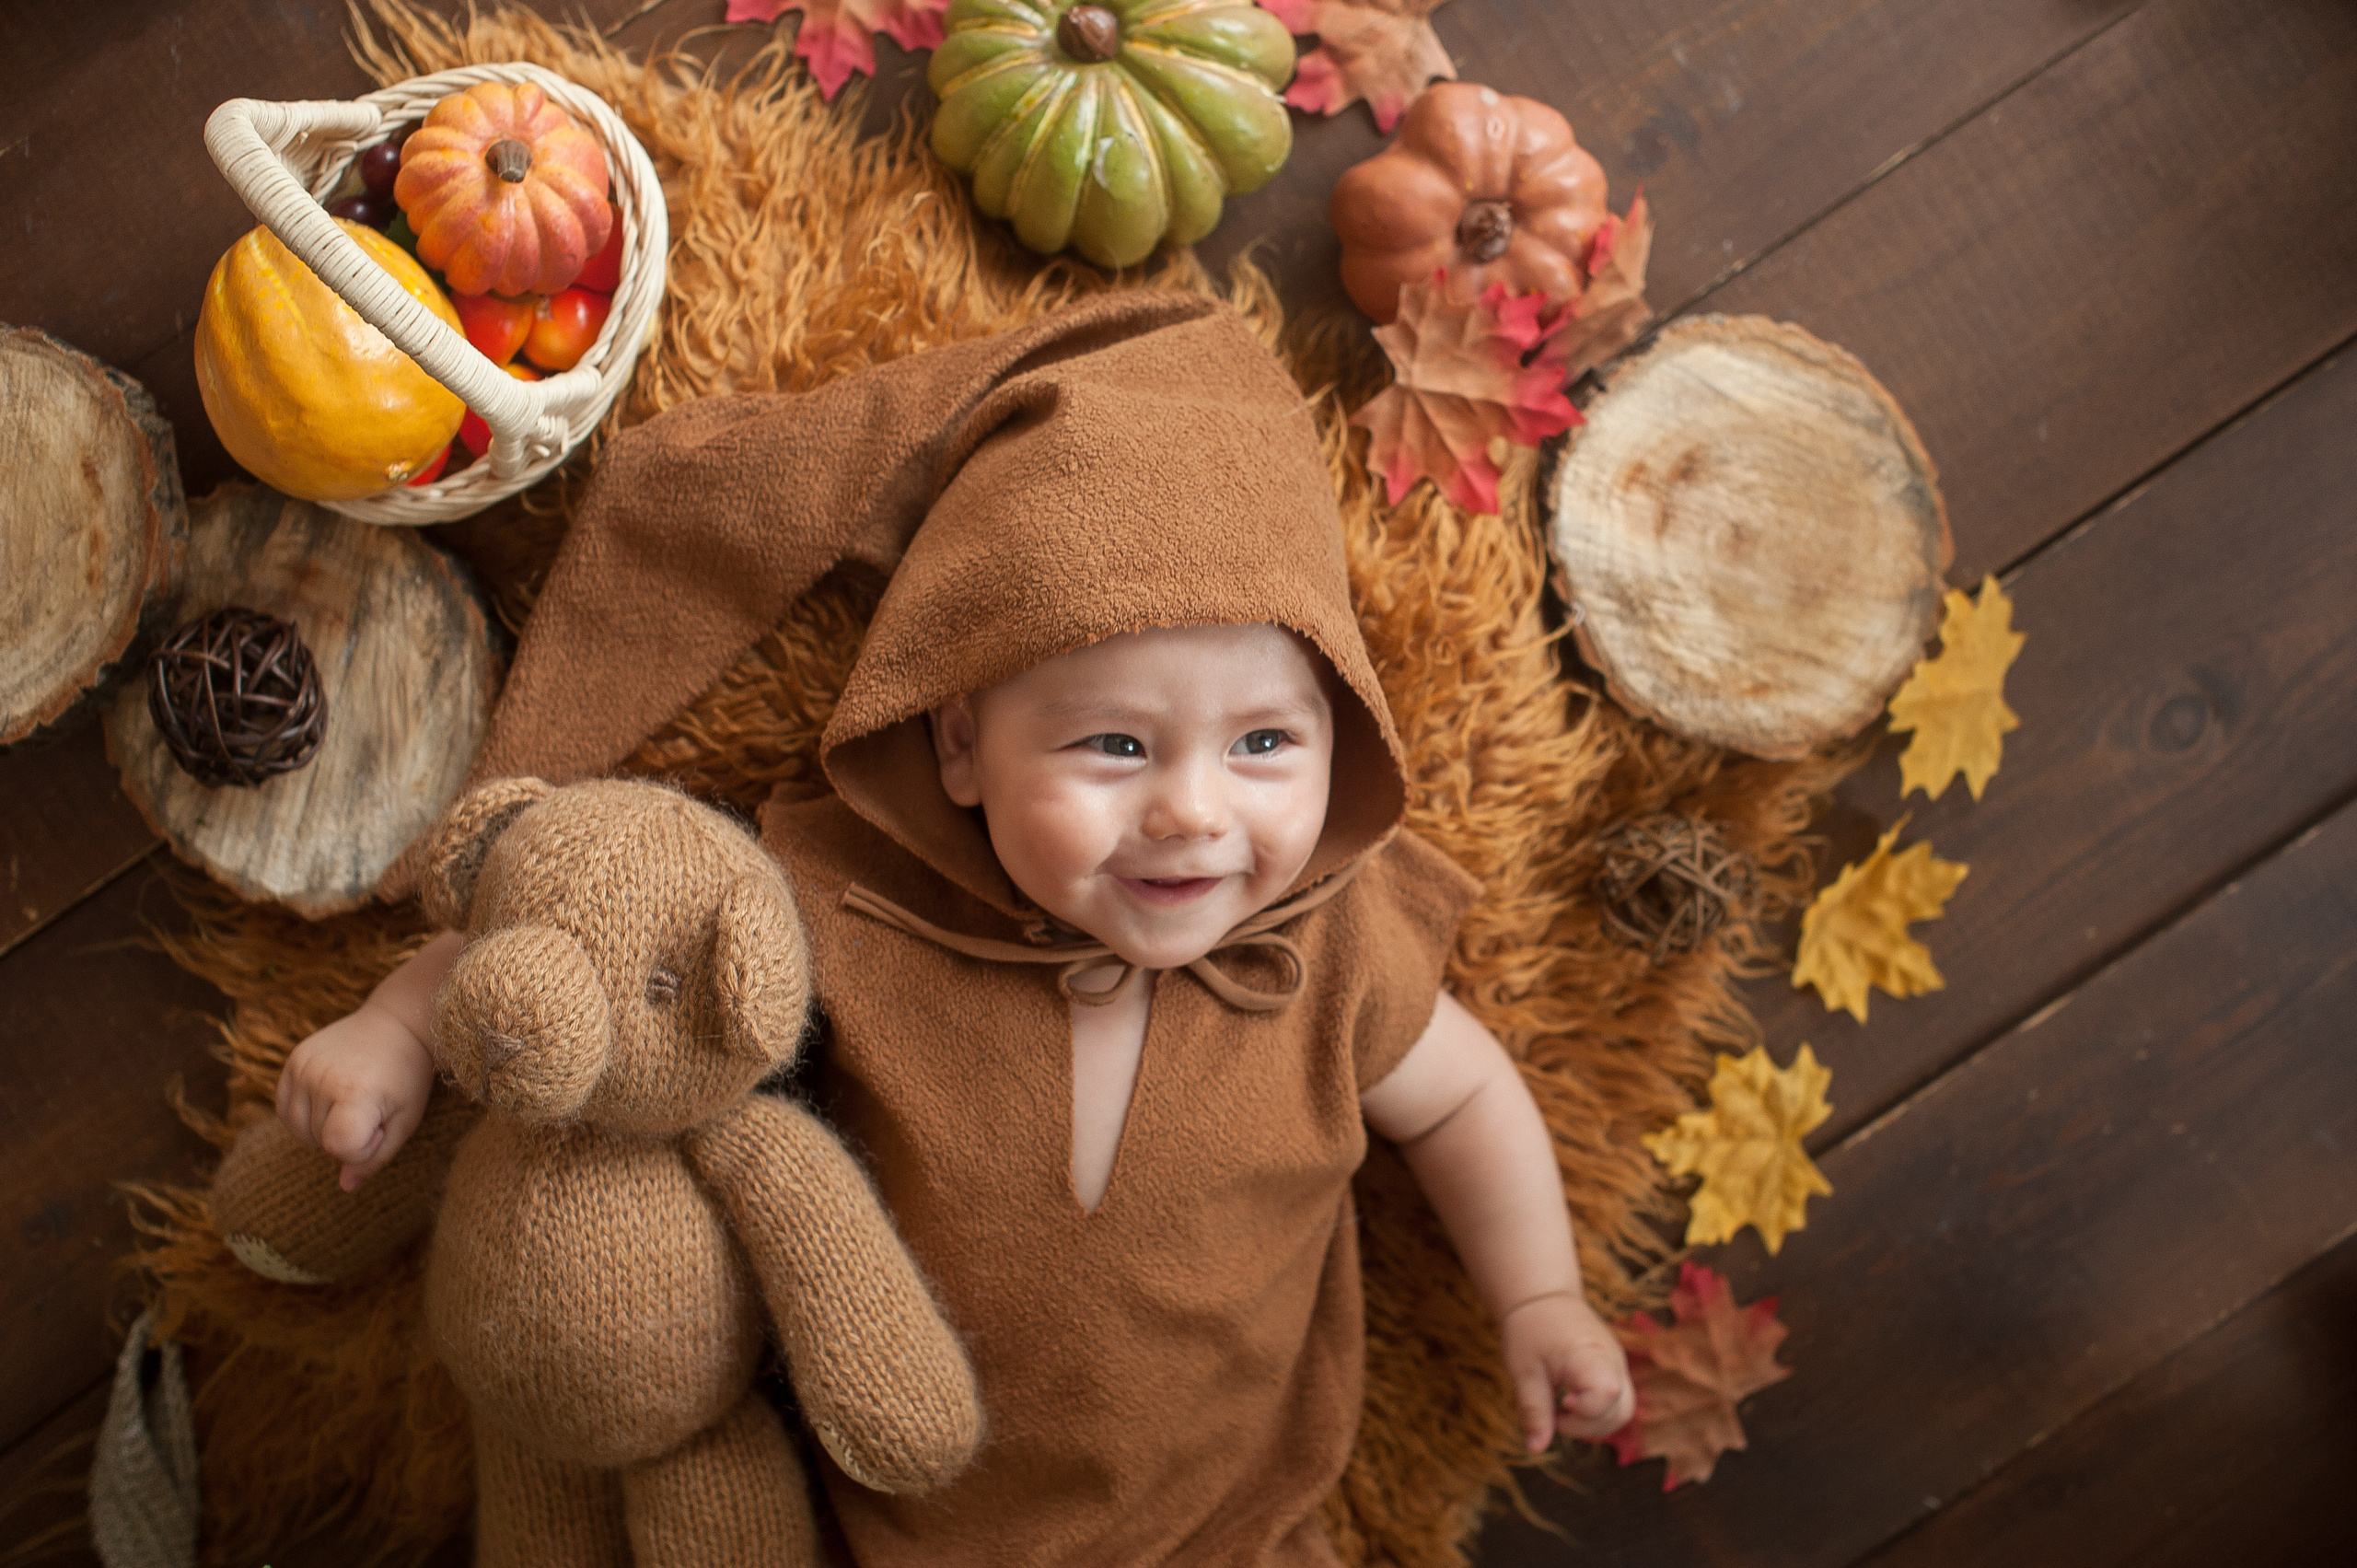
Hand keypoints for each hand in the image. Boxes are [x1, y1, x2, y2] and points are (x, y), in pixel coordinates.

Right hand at [274, 1003, 436, 1191]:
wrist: (398, 1023)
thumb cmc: (407, 1077)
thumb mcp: (405, 1121)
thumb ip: (375, 1159)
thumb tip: (345, 1186)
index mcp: (355, 1092)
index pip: (338, 1147)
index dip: (362, 1148)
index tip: (382, 1125)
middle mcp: (322, 1077)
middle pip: (318, 1140)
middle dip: (345, 1136)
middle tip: (372, 1106)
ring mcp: (303, 1066)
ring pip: (297, 1129)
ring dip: (321, 1128)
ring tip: (352, 1101)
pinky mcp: (293, 1059)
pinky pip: (283, 1108)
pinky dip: (304, 1114)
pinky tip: (331, 1097)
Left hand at [1499, 1290, 1635, 1451]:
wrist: (1542, 1296)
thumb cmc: (1530, 1330)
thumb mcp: (1524, 1371)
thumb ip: (1534, 1411)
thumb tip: (1535, 1449)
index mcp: (1591, 1356)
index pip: (1606, 1397)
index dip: (1582, 1414)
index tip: (1558, 1405)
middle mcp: (1612, 1360)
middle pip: (1622, 1411)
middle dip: (1589, 1426)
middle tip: (1557, 1413)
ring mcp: (1617, 1363)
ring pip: (1624, 1409)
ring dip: (1595, 1421)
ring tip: (1563, 1407)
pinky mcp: (1614, 1366)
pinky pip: (1618, 1399)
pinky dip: (1598, 1410)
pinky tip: (1571, 1400)